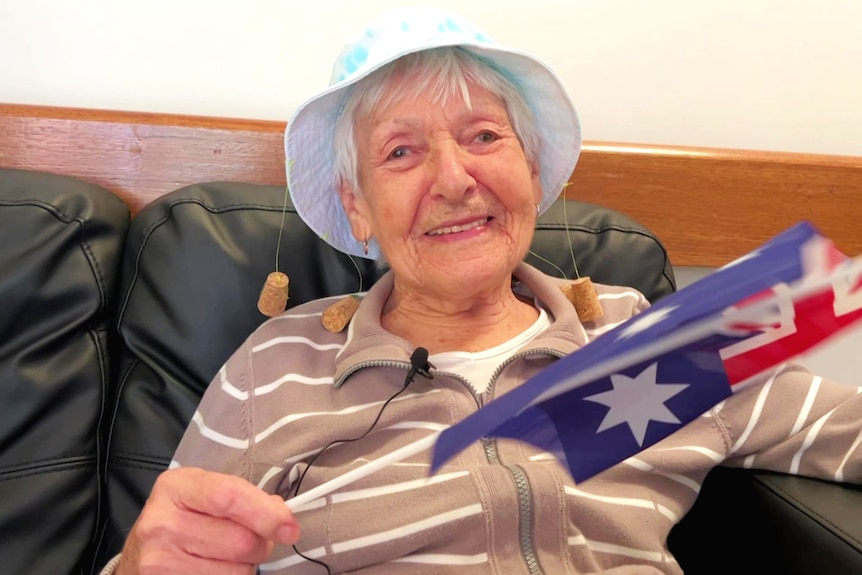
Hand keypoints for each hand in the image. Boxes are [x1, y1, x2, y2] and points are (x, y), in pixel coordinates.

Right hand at [117, 467, 298, 574]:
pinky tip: (215, 570)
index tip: (289, 528)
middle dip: (259, 544)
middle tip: (253, 542)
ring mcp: (160, 561)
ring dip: (244, 567)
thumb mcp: (202, 494)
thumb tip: (281, 517)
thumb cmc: (180, 519)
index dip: (267, 514)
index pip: (231, 497)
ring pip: (236, 571)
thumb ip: (242, 498)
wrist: (138, 555)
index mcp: (176, 487)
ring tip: (227, 557)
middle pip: (241, 541)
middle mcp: (162, 523)